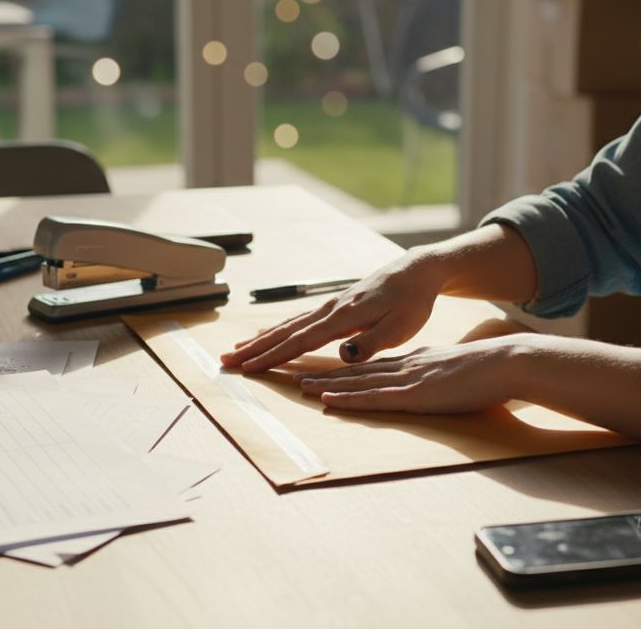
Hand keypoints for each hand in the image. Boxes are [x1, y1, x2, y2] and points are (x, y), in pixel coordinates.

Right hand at [220, 252, 445, 372]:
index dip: (274, 357)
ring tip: (235, 351)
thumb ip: (371, 343)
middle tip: (224, 362)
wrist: (415, 271)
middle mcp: (329, 310)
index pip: (301, 341)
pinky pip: (297, 319)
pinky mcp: (332, 307)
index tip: (249, 369)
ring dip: (259, 340)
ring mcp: (329, 307)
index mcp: (344, 318)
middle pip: (284, 332)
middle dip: (254, 349)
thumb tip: (343, 355)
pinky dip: (276, 329)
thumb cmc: (412, 303)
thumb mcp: (401, 328)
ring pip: (287, 325)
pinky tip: (264, 335)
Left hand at [293, 335, 533, 412]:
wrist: (505, 362)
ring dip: (329, 386)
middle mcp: (407, 366)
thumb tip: (436, 381)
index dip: (350, 370)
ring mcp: (408, 379)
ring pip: (359, 383)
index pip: (376, 366)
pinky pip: (373, 398)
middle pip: (360, 372)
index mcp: (418, 360)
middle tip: (302, 380)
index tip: (329, 373)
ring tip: (303, 389)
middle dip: (329, 376)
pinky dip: (348, 399)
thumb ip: (441, 374)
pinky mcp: (415, 394)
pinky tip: (329, 400)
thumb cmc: (491, 370)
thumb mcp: (458, 368)